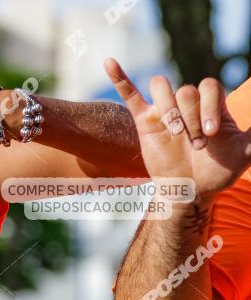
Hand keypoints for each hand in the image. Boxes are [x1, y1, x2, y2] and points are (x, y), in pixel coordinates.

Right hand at [105, 58, 250, 197]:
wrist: (192, 190)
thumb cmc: (218, 171)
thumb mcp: (245, 152)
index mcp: (211, 104)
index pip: (209, 86)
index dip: (209, 107)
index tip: (211, 133)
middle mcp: (188, 103)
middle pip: (185, 89)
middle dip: (191, 118)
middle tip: (195, 144)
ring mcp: (164, 110)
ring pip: (161, 87)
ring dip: (169, 109)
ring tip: (174, 133)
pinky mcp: (144, 120)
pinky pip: (129, 95)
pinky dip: (119, 77)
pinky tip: (109, 62)